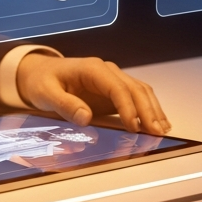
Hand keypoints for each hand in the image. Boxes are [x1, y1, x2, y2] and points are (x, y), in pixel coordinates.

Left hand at [15, 54, 170, 134]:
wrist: (39, 72)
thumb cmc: (42, 81)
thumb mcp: (46, 93)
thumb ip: (64, 105)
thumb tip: (85, 118)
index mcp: (92, 69)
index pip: (117, 88)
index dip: (127, 108)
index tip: (134, 127)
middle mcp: (107, 71)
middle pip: (135, 89)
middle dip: (147, 110)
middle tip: (156, 132)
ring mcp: (112, 80)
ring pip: (140, 91)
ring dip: (153, 110)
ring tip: (162, 130)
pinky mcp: (113, 91)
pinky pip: (136, 97)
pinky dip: (149, 109)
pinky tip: (157, 123)